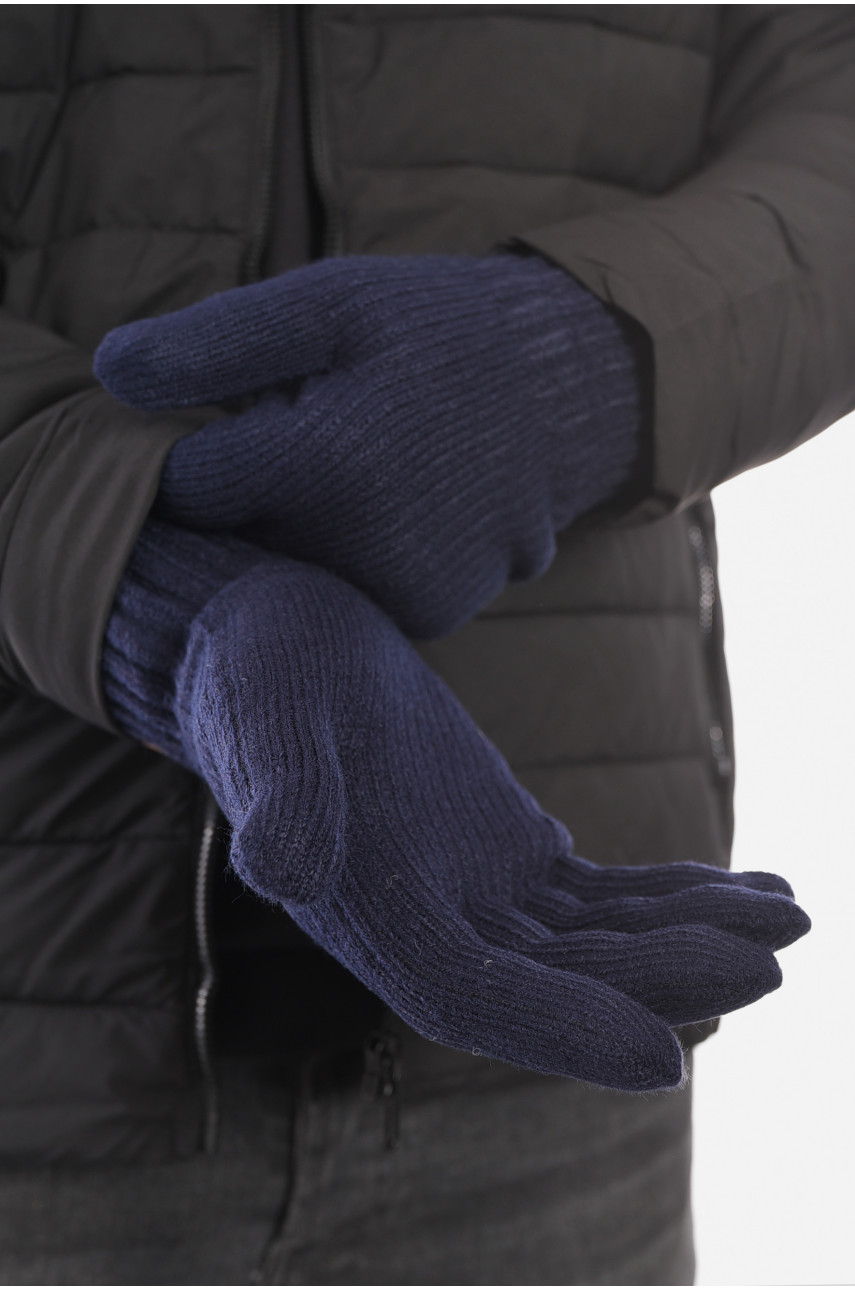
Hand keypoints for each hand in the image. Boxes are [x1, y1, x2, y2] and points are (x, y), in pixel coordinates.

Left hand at [94, 254, 641, 636]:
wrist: (568, 388)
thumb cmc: (434, 332)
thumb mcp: (324, 304)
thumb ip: (208, 343)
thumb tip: (106, 378)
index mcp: (317, 467)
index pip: (185, 488)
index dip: (201, 447)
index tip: (250, 410)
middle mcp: (355, 553)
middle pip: (239, 540)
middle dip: (258, 489)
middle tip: (324, 428)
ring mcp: (399, 595)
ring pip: (295, 572)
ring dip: (311, 526)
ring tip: (374, 461)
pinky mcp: (431, 616)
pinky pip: (352, 593)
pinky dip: (359, 556)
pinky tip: (406, 505)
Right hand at [162, 548, 808, 1091]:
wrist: (272, 642)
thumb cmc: (256, 677)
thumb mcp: (263, 721)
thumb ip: (280, 797)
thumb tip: (282, 869)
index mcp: (373, 917)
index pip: (476, 1002)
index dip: (565, 1033)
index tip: (666, 1055)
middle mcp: (433, 922)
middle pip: (564, 979)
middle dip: (666, 978)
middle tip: (771, 959)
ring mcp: (480, 890)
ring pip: (598, 942)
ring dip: (692, 939)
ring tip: (790, 917)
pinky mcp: (510, 848)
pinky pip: (604, 894)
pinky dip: (675, 896)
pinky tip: (749, 887)